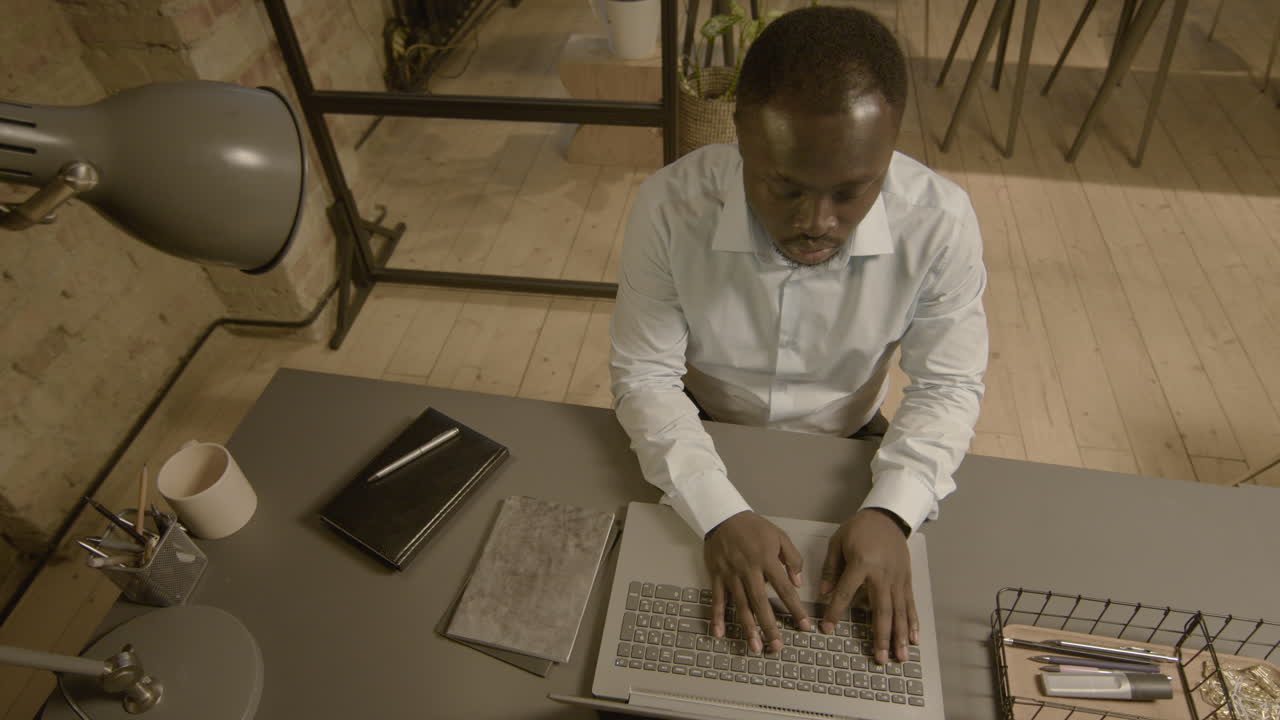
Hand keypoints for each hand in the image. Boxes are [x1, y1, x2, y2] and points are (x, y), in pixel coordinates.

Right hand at [703, 511, 810, 653]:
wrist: (723, 515)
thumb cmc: (753, 527)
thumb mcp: (779, 536)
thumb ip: (792, 559)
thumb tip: (798, 583)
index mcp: (766, 560)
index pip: (784, 589)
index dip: (795, 609)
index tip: (804, 626)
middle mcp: (748, 570)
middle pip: (761, 602)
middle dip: (770, 626)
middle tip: (777, 646)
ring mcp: (731, 575)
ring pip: (740, 605)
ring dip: (748, 627)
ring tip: (754, 647)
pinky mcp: (717, 576)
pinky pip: (718, 600)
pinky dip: (717, 617)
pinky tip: (719, 633)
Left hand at [818, 508, 917, 664]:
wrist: (886, 516)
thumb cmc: (859, 529)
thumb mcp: (838, 543)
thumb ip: (830, 569)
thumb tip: (823, 594)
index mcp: (862, 563)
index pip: (845, 592)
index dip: (835, 611)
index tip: (828, 628)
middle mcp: (882, 574)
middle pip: (881, 610)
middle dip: (881, 636)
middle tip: (880, 658)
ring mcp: (898, 578)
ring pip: (899, 611)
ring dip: (900, 635)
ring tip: (901, 656)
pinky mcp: (906, 579)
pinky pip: (909, 604)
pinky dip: (912, 622)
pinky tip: (914, 638)